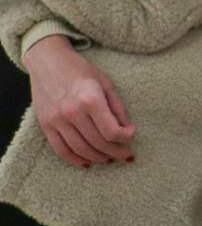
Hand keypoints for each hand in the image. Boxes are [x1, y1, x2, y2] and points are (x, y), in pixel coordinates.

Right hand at [21, 37, 134, 168]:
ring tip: (110, 158)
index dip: (126, 138)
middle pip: (98, 143)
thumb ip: (117, 107)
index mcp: (90, 100)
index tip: (132, 135)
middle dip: (116, 152)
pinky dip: (75, 159)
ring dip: (98, 158)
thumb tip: (126, 129)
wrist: (48, 62)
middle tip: (126, 155)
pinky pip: (60, 150)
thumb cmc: (81, 70)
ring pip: (80, 149)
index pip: (111, 131)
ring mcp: (56, 121)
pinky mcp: (46, 126)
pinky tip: (86, 163)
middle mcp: (72, 113)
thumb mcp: (106, 83)